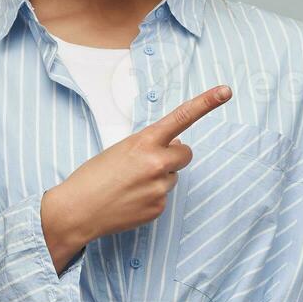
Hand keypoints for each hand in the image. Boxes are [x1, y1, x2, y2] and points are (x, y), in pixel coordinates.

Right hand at [40, 84, 233, 270]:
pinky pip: (164, 196)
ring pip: (173, 176)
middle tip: (146, 163)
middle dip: (173, 156)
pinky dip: (151, 196)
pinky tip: (130, 199)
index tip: (226, 91)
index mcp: (144, 142)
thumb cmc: (94, 176)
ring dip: (159, 177)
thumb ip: (150, 145)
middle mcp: (157, 163)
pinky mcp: (159, 207)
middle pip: (186, 153)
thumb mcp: (121, 149)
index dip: (206, 102)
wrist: (76, 210)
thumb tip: (175, 150)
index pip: (182, 117)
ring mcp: (160, 187)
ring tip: (130, 184)